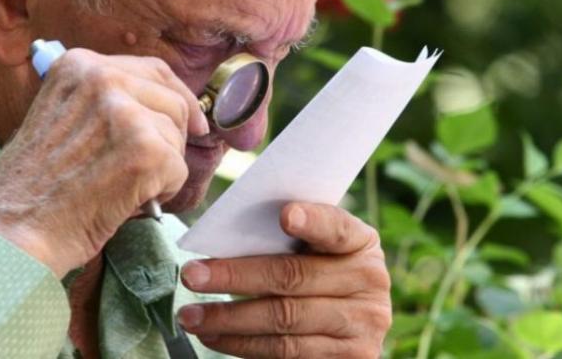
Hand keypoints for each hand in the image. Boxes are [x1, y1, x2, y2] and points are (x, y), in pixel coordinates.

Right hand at [0, 48, 208, 276]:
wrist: (13, 230)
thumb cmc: (35, 186)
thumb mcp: (61, 116)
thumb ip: (104, 101)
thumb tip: (165, 103)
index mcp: (79, 64)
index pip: (152, 69)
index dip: (176, 97)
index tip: (189, 121)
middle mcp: (101, 78)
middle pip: (172, 100)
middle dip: (173, 136)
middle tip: (152, 167)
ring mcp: (124, 112)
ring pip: (176, 136)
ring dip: (164, 167)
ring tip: (125, 186)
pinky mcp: (144, 150)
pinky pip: (179, 169)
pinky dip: (164, 191)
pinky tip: (129, 200)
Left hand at [177, 203, 390, 357]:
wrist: (347, 320)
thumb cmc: (314, 268)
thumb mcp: (314, 247)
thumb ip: (286, 236)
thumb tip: (227, 232)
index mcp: (361, 243)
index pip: (336, 228)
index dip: (313, 221)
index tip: (285, 215)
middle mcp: (370, 283)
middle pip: (293, 278)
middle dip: (236, 276)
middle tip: (191, 275)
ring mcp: (362, 327)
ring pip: (284, 322)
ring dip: (229, 320)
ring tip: (191, 316)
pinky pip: (286, 354)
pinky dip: (242, 345)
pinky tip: (213, 337)